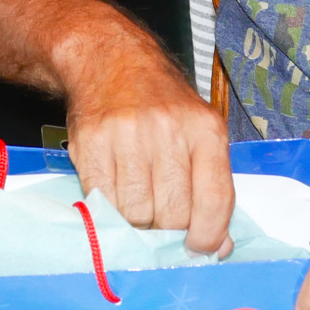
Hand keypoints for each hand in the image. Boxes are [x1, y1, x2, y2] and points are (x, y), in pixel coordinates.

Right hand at [61, 31, 233, 255]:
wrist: (110, 60)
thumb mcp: (200, 132)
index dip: (208, 236)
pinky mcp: (91, 142)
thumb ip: (213, 187)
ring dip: (138, 220)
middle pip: (173, 214)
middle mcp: (169, 130)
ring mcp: (127, 135)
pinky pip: (104, 201)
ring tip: (138, 200)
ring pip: (137, 214)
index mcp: (205, 129)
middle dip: (169, 229)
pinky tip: (116, 191)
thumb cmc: (162, 105)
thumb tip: (218, 247)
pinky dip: (111, 208)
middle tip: (163, 218)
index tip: (200, 249)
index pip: (214, 200)